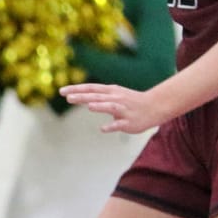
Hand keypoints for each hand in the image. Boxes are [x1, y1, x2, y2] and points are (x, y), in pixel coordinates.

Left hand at [58, 82, 173, 134]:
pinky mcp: (129, 122)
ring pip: (111, 107)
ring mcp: (123, 110)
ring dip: (100, 106)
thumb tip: (81, 98)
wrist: (155, 106)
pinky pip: (120, 124)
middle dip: (83, 97)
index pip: (91, 88)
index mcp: (111, 91)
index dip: (76, 89)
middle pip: (97, 97)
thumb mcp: (114, 95)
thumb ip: (98, 97)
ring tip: (89, 106)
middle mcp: (116, 98)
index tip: (61, 91)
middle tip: (68, 98)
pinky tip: (102, 129)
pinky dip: (112, 126)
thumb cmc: (131, 101)